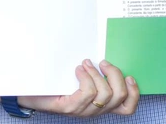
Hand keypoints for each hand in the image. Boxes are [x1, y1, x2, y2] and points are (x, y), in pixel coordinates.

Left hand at [19, 59, 138, 116]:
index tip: (129, 76)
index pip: (127, 107)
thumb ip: (94, 71)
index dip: (134, 93)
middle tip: (103, 62)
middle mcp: (95, 110)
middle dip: (115, 75)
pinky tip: (78, 70)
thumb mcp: (79, 78)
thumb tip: (104, 53)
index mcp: (102, 104)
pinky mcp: (70, 108)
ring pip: (104, 95)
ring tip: (86, 64)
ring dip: (97, 74)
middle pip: (119, 97)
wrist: (31, 94)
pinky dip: (85, 78)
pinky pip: (87, 93)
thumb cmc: (56, 84)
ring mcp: (83, 111)